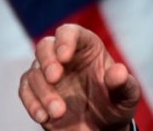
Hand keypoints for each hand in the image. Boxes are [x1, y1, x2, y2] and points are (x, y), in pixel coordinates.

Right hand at [18, 24, 140, 129]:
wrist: (102, 127)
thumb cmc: (115, 104)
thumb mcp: (126, 96)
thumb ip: (124, 84)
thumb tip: (118, 72)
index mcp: (87, 47)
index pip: (70, 32)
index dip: (65, 40)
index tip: (65, 57)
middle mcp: (64, 56)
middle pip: (45, 46)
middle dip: (47, 60)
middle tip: (55, 78)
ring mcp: (48, 73)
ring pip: (34, 73)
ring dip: (44, 92)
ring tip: (59, 112)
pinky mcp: (36, 92)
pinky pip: (25, 91)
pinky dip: (32, 103)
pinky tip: (44, 117)